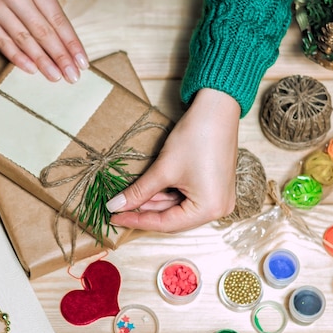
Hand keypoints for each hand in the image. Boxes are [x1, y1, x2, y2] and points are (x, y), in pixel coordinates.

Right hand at [0, 0, 88, 82]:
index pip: (57, 19)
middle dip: (60, 56)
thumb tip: (67, 47)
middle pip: (42, 32)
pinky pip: (3, 43)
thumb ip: (49, 11)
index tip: (82, 62)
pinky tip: (32, 69)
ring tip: (55, 76)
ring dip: (42, 61)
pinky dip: (18, 58)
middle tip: (72, 76)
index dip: (71, 43)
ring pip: (24, 40)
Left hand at [107, 89, 240, 232]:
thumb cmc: (195, 138)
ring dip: (154, 202)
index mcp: (209, 210)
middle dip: (145, 211)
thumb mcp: (163, 168)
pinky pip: (187, 198)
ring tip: (130, 197)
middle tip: (119, 208)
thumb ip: (138, 191)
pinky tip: (148, 189)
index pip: (166, 224)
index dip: (137, 221)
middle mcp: (218, 209)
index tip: (114, 217)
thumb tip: (115, 206)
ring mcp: (218, 198)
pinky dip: (167, 194)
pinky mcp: (215, 187)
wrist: (217, 109)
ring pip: (178, 208)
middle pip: (173, 218)